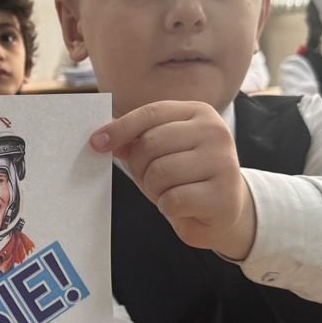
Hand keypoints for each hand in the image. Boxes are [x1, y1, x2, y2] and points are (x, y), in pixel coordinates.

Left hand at [91, 101, 256, 259]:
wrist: (225, 209)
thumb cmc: (186, 177)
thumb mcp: (160, 153)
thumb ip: (135, 141)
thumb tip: (101, 138)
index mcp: (199, 112)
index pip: (151, 113)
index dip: (120, 128)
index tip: (96, 143)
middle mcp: (215, 131)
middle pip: (151, 144)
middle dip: (140, 168)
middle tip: (152, 180)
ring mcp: (223, 162)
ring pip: (160, 173)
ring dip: (154, 190)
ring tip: (170, 192)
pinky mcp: (223, 195)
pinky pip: (173, 200)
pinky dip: (167, 207)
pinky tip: (183, 207)